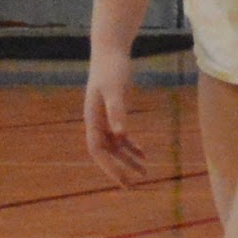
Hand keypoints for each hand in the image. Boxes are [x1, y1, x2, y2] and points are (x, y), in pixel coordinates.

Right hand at [80, 60, 150, 187]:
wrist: (110, 51)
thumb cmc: (111, 68)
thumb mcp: (115, 89)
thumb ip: (117, 110)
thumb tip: (120, 134)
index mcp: (92, 119)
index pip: (97, 150)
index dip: (108, 167)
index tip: (121, 180)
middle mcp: (97, 123)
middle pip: (106, 154)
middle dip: (118, 170)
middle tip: (132, 186)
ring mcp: (105, 119)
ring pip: (116, 147)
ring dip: (128, 160)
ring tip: (145, 173)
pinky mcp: (115, 113)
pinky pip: (122, 136)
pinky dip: (132, 146)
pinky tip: (144, 154)